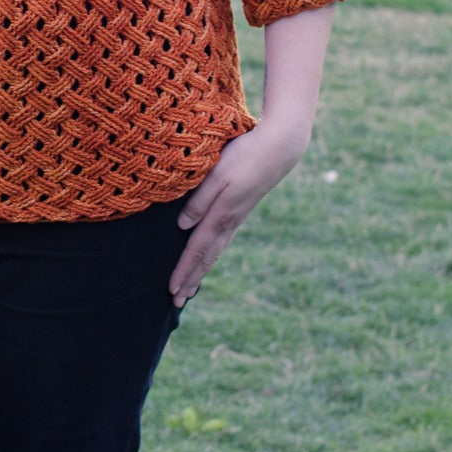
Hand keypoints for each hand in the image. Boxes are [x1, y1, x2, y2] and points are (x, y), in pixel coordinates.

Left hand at [168, 121, 308, 307]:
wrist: (279, 149)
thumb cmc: (243, 156)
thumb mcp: (216, 174)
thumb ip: (199, 200)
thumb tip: (182, 227)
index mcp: (220, 214)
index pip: (196, 249)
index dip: (183, 270)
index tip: (172, 290)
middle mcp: (229, 221)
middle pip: (206, 257)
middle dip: (191, 280)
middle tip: (176, 302)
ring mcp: (237, 218)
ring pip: (215, 251)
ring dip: (201, 270)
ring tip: (190, 288)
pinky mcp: (241, 210)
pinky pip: (222, 240)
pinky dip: (212, 255)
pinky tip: (209, 257)